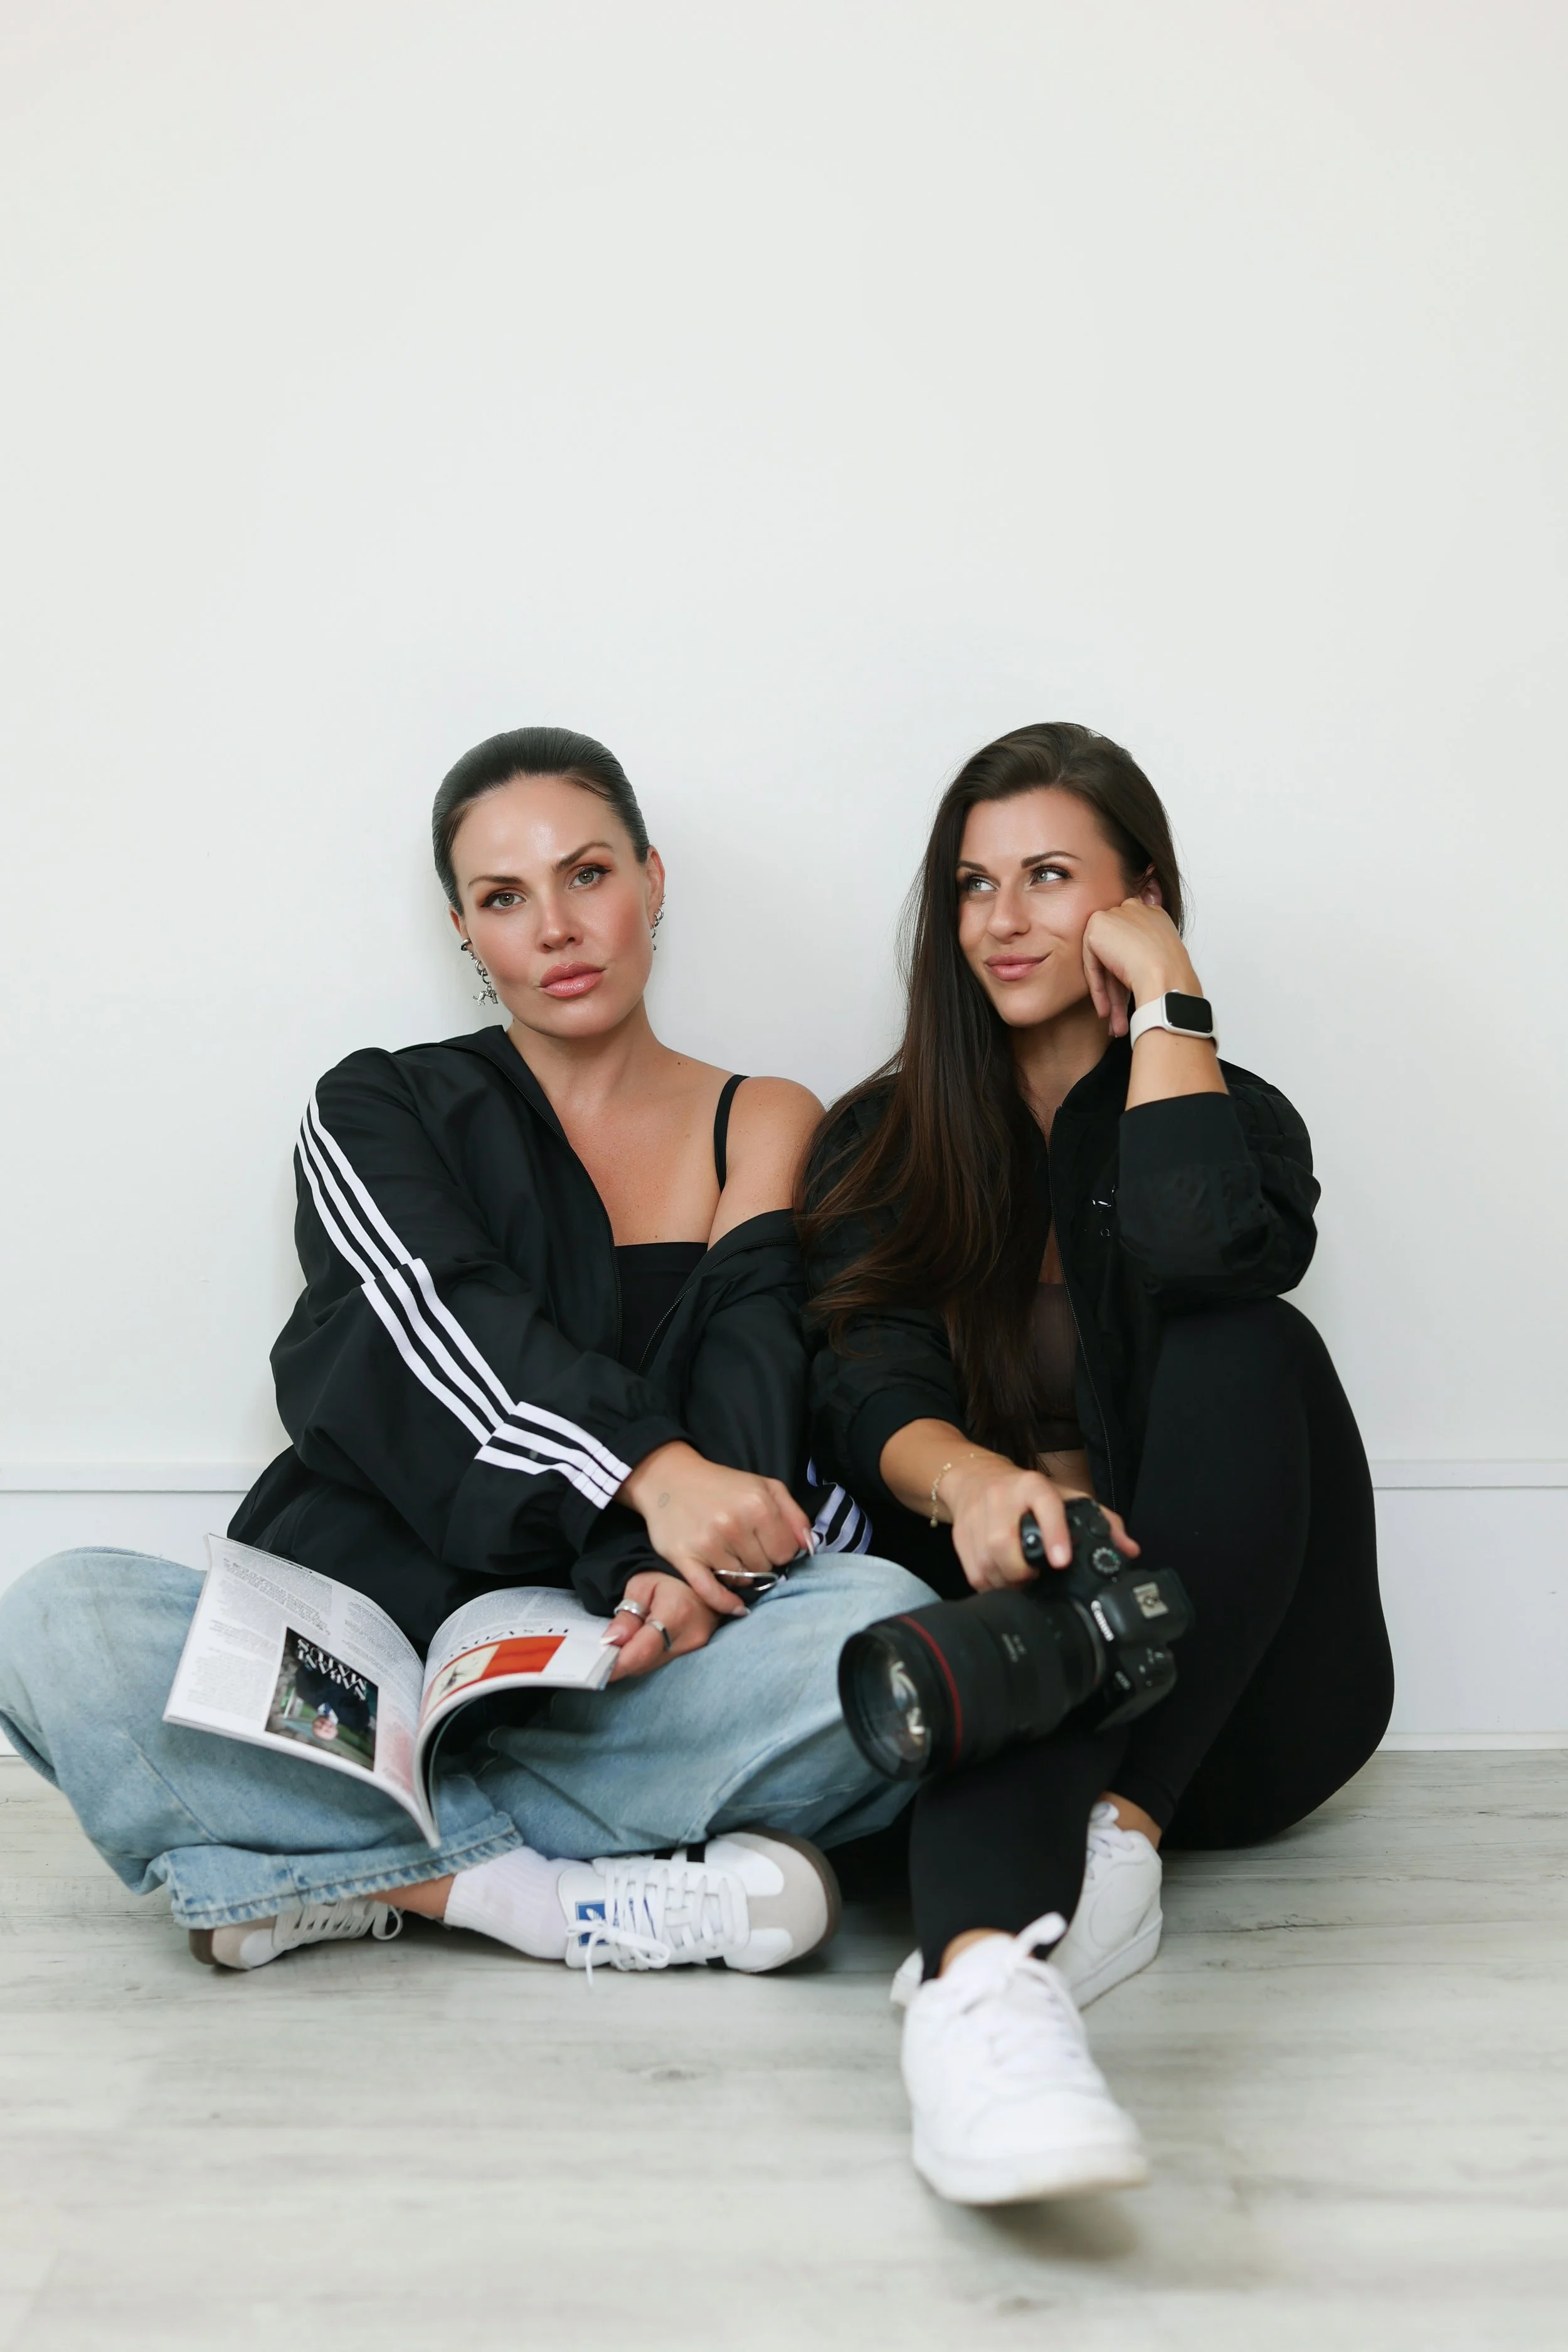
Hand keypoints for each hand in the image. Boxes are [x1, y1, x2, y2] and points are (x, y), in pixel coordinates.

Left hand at [602, 1571, 721, 1681]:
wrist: (702, 1577)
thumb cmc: (668, 1577)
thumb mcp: (641, 1585)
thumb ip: (627, 1615)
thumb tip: (613, 1642)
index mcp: (676, 1613)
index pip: (643, 1651)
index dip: (618, 1664)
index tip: (597, 1670)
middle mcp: (690, 1636)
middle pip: (646, 1662)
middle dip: (621, 1662)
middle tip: (599, 1657)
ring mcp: (696, 1647)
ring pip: (653, 1665)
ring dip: (633, 1660)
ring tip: (616, 1649)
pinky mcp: (696, 1652)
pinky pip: (663, 1662)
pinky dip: (646, 1658)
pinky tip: (635, 1649)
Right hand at [617, 1441, 813, 1617]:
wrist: (669, 1478)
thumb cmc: (723, 1485)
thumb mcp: (765, 1486)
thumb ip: (793, 1515)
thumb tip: (809, 1547)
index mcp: (758, 1504)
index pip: (787, 1552)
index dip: (779, 1549)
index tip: (767, 1542)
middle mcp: (735, 1524)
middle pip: (765, 1568)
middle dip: (759, 1561)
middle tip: (744, 1546)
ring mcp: (708, 1543)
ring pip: (741, 1580)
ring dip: (739, 1573)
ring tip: (729, 1554)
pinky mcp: (685, 1558)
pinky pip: (711, 1593)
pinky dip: (725, 1603)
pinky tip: (736, 1607)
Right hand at [940, 1458, 1138, 1592]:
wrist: (976, 1478)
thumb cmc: (1025, 1492)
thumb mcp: (1064, 1498)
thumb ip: (1101, 1522)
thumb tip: (1128, 1549)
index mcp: (1032, 1486)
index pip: (1045, 1505)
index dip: (1053, 1534)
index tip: (1061, 1561)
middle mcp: (1001, 1497)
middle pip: (1003, 1544)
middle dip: (1021, 1571)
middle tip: (1035, 1575)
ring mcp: (976, 1515)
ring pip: (986, 1562)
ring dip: (1006, 1582)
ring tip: (1020, 1580)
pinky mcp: (959, 1535)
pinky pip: (973, 1573)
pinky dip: (990, 1584)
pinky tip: (1002, 1580)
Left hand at [1082, 899, 1199, 1039]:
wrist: (1166, 974)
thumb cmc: (1172, 973)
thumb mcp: (1161, 959)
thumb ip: (1143, 954)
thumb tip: (1128, 975)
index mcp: (1153, 914)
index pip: (1133, 942)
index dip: (1130, 970)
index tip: (1132, 993)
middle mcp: (1134, 910)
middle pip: (1118, 954)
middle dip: (1118, 989)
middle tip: (1121, 1015)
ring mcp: (1115, 915)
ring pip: (1106, 962)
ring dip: (1110, 996)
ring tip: (1115, 1024)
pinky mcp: (1098, 926)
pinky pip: (1092, 963)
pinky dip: (1098, 989)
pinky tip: (1105, 1012)